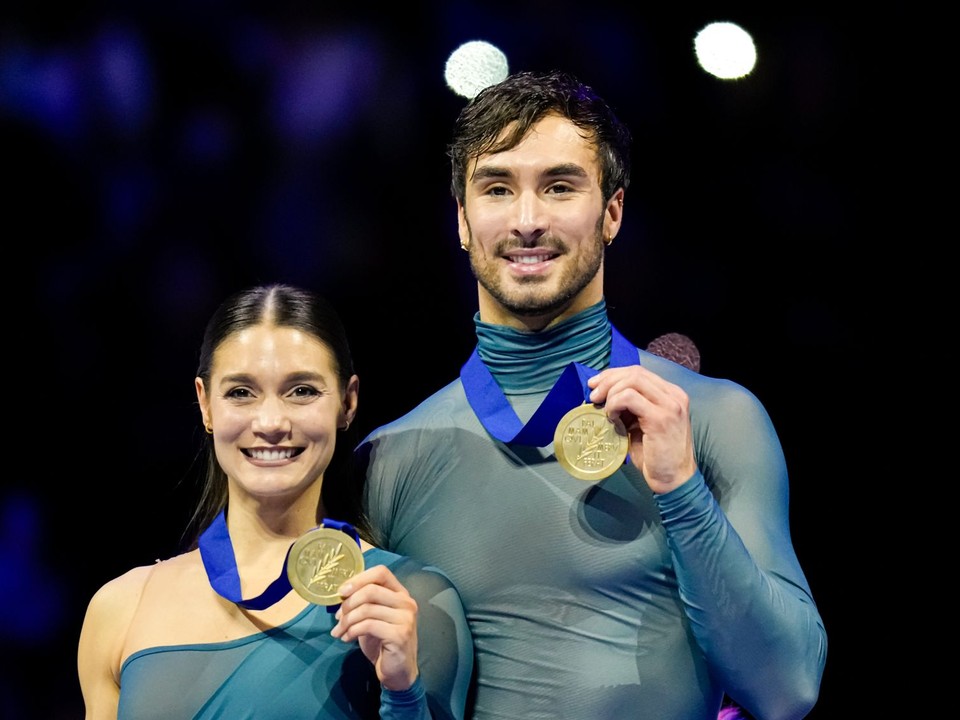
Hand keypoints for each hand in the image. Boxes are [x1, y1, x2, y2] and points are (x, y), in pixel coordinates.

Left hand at [330, 564, 418, 690]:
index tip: (342, 592)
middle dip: (348, 603)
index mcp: (400, 593)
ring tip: (338, 631)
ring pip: (366, 609)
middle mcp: (406, 602)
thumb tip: (341, 594)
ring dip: (346, 621)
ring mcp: (405, 618)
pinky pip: (368, 625)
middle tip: (337, 617)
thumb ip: (364, 603)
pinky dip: (352, 631)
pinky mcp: (399, 634)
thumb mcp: (373, 618)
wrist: (398, 671)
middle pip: (371, 590)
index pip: (381, 572)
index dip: (359, 579)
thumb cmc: (383, 642)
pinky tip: (346, 638)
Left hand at [587, 365, 696, 493]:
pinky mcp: (660, 418)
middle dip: (608, 380)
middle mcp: (674, 395)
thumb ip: (630, 408)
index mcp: (671, 394)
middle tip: (593, 395)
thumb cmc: (656, 456)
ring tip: (604, 410)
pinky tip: (612, 417)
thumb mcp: (642, 424)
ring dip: (611, 392)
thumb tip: (602, 396)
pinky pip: (630, 397)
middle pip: (635, 373)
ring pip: (633, 380)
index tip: (595, 384)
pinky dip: (615, 403)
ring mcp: (670, 405)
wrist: (673, 480)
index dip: (614, 375)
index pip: (640, 372)